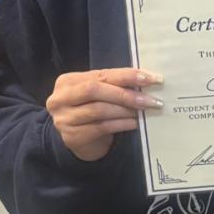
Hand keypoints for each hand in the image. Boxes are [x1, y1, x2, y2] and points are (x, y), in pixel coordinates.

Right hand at [46, 67, 163, 161]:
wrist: (79, 140)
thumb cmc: (92, 109)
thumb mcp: (99, 93)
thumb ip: (114, 84)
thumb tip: (147, 79)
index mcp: (68, 81)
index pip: (101, 74)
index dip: (127, 75)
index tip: (152, 78)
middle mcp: (61, 98)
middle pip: (95, 90)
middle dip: (126, 94)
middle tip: (151, 99)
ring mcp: (64, 119)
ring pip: (99, 110)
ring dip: (126, 110)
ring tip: (145, 111)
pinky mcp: (72, 137)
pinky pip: (101, 127)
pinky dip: (122, 124)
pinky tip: (136, 123)